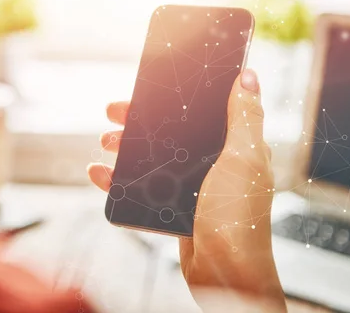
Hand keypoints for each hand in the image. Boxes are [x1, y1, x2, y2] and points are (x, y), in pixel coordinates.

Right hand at [87, 69, 285, 309]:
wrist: (225, 273)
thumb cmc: (237, 216)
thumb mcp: (243, 159)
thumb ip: (245, 117)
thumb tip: (249, 76)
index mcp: (233, 146)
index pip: (200, 111)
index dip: (173, 98)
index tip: (145, 89)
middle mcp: (214, 163)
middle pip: (170, 132)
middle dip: (140, 122)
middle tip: (113, 114)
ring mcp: (192, 186)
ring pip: (153, 158)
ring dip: (126, 148)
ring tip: (105, 144)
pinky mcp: (175, 208)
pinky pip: (144, 187)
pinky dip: (120, 181)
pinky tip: (100, 175)